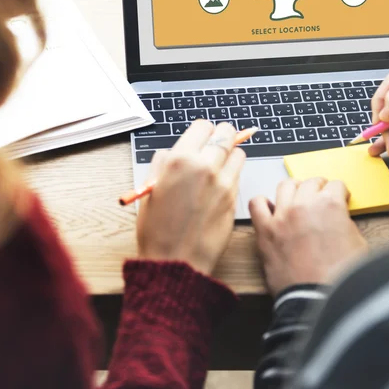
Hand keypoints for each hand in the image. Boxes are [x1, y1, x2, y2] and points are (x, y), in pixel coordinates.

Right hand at [137, 120, 245, 274]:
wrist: (176, 262)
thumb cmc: (157, 229)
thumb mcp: (150, 190)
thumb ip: (162, 164)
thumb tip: (172, 152)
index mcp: (180, 160)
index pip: (203, 126)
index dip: (202, 131)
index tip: (200, 138)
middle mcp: (205, 166)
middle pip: (226, 133)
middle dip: (221, 136)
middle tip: (215, 144)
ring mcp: (223, 182)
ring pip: (238, 152)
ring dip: (230, 154)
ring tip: (218, 165)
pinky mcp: (235, 197)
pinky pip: (239, 174)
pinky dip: (233, 173)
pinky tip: (220, 184)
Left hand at [250, 179, 366, 295]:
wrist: (318, 300)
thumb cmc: (340, 278)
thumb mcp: (358, 244)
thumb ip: (346, 223)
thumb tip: (338, 219)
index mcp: (330, 205)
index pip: (335, 185)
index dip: (339, 193)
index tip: (339, 198)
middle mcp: (304, 204)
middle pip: (311, 182)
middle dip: (319, 188)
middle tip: (320, 197)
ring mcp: (282, 216)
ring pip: (285, 186)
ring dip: (294, 189)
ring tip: (297, 198)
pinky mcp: (265, 231)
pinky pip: (256, 204)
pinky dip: (262, 203)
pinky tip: (271, 210)